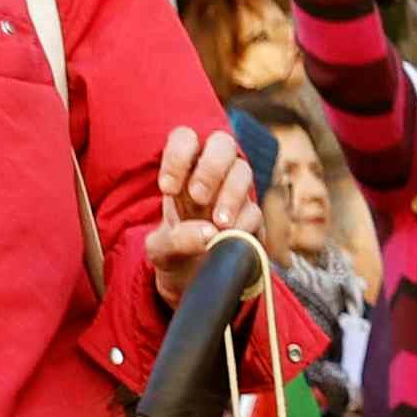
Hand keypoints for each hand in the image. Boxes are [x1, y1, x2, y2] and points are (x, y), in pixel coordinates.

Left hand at [145, 127, 260, 303]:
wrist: (195, 278)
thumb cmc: (174, 251)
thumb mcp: (161, 250)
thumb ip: (175, 240)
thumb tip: (209, 233)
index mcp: (184, 169)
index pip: (185, 138)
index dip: (178, 156)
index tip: (168, 189)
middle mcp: (212, 174)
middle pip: (223, 142)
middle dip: (211, 167)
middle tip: (198, 198)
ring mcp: (236, 193)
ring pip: (243, 171)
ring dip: (231, 194)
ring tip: (219, 223)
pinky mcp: (252, 219)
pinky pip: (254, 211)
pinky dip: (243, 224)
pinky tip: (229, 239)